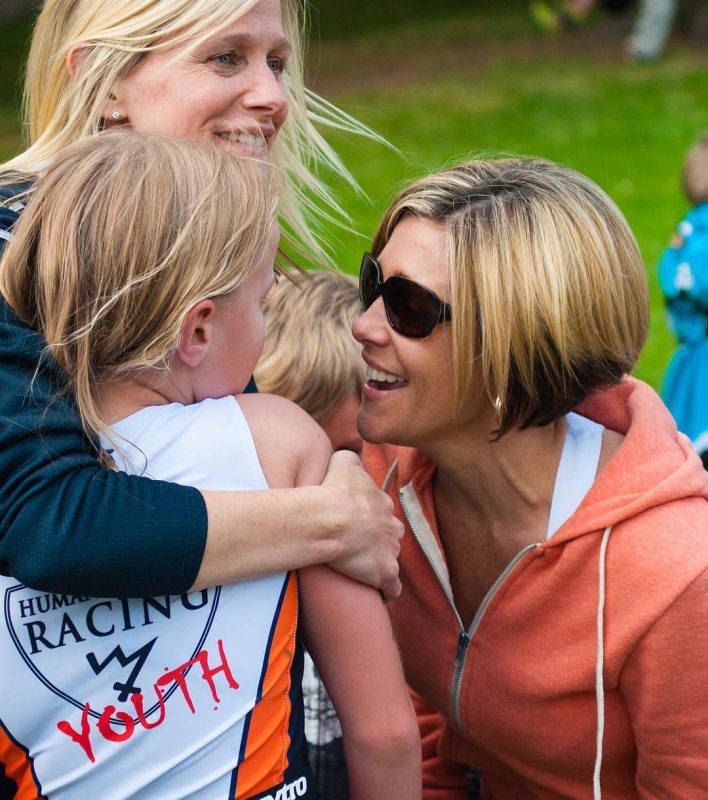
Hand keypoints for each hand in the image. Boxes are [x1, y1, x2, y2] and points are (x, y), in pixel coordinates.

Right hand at [322, 450, 402, 599]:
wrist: (330, 519)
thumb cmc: (334, 490)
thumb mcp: (343, 462)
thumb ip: (350, 458)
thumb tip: (350, 459)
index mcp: (382, 504)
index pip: (380, 510)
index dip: (367, 516)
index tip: (353, 521)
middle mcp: (392, 527)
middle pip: (389, 534)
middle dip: (378, 539)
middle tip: (356, 544)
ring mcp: (391, 551)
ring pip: (390, 558)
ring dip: (379, 562)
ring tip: (360, 569)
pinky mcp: (384, 573)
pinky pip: (392, 587)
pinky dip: (388, 590)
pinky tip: (380, 592)